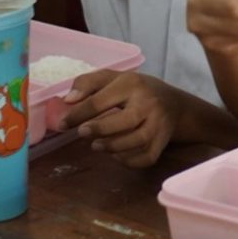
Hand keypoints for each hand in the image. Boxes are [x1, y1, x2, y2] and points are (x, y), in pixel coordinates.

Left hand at [60, 70, 184, 167]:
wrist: (174, 103)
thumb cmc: (136, 90)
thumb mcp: (113, 78)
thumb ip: (88, 83)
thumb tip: (68, 101)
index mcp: (132, 84)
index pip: (101, 100)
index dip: (77, 114)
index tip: (63, 124)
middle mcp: (149, 102)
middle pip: (125, 121)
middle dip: (99, 129)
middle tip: (82, 133)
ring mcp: (159, 123)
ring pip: (137, 141)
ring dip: (112, 147)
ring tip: (97, 146)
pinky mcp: (163, 141)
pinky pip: (147, 157)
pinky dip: (129, 161)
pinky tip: (117, 155)